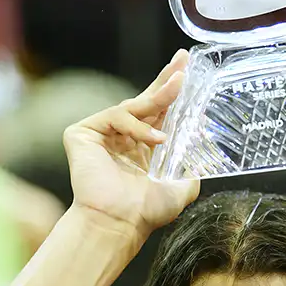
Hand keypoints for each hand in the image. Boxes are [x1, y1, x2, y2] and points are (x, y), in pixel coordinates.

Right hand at [63, 51, 199, 238]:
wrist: (119, 223)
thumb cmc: (144, 213)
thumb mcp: (179, 191)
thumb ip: (190, 173)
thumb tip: (203, 163)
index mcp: (140, 148)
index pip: (157, 113)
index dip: (171, 92)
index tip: (187, 71)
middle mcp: (120, 138)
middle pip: (144, 100)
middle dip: (165, 80)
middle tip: (183, 61)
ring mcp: (100, 134)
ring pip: (132, 106)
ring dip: (159, 97)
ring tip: (178, 90)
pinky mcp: (82, 133)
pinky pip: (115, 116)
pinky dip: (137, 126)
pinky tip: (155, 140)